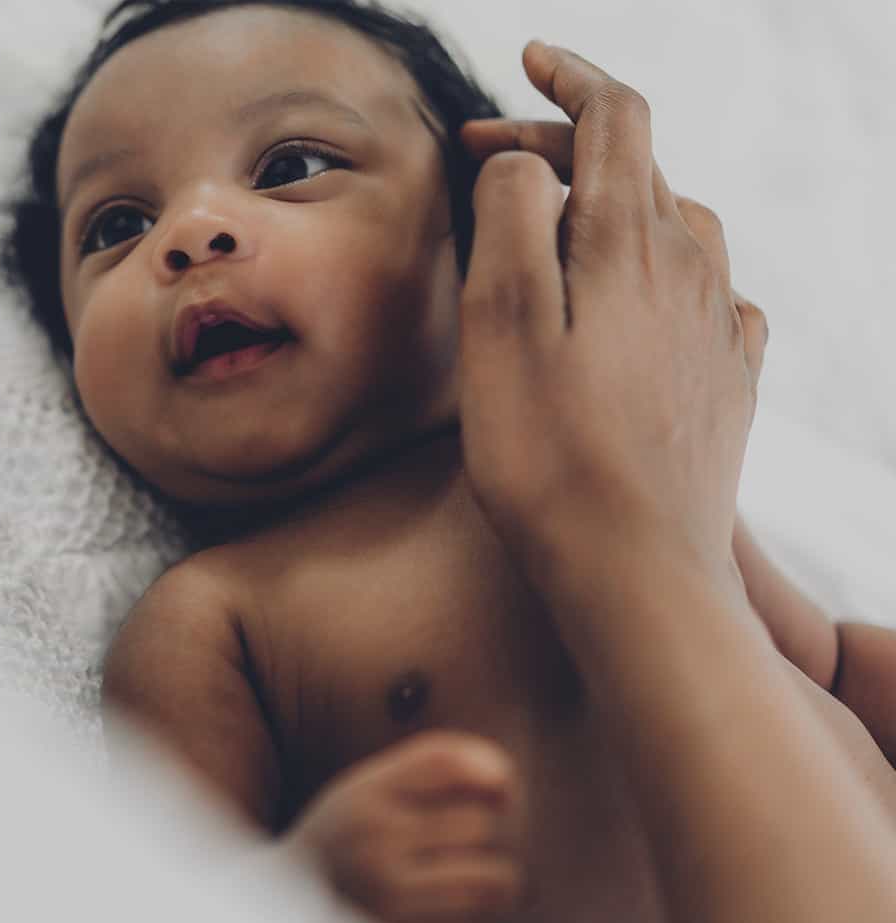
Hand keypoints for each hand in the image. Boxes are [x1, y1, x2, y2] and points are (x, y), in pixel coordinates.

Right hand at [287, 731, 525, 922]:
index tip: (499, 791)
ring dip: (494, 889)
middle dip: (486, 838)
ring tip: (465, 889)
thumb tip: (504, 779)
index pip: (446, 762)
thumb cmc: (346, 843)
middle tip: (465, 850)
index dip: (491, 770)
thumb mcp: (367, 791)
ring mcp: (390, 904)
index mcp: (363, 800)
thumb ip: (431, 768)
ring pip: (493, 886)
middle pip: (481, 825)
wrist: (285, 920)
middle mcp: (374, 847)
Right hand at [453, 43, 768, 597]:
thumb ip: (511, 216)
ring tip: (557, 229)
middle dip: (565, 147)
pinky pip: (704, 293)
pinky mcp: (726, 381)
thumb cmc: (547, 455)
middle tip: (489, 163)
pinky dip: (662, 270)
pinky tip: (638, 302)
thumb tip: (523, 162)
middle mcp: (689, 269)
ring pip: (675, 226)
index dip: (571, 78)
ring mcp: (716, 326)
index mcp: (629, 242)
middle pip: (639, 168)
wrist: (635, 570)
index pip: (616, 118)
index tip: (532, 61)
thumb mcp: (499, 320)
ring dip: (613, 207)